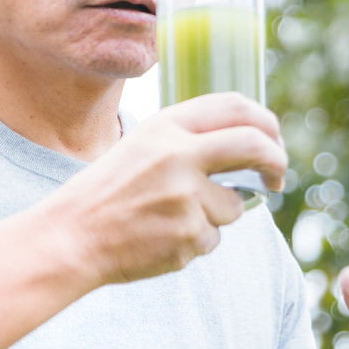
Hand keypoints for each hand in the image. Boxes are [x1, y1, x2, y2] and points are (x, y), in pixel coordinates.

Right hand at [44, 92, 286, 286]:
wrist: (71, 237)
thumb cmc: (108, 192)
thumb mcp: (143, 147)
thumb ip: (189, 141)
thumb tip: (250, 148)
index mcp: (166, 126)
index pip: (236, 107)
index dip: (265, 122)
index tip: (273, 139)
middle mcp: (179, 155)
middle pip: (254, 147)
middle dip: (276, 162)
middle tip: (277, 177)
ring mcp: (185, 196)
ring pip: (234, 205)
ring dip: (216, 215)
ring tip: (170, 218)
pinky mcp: (188, 234)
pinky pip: (213, 238)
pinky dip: (195, 241)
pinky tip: (160, 239)